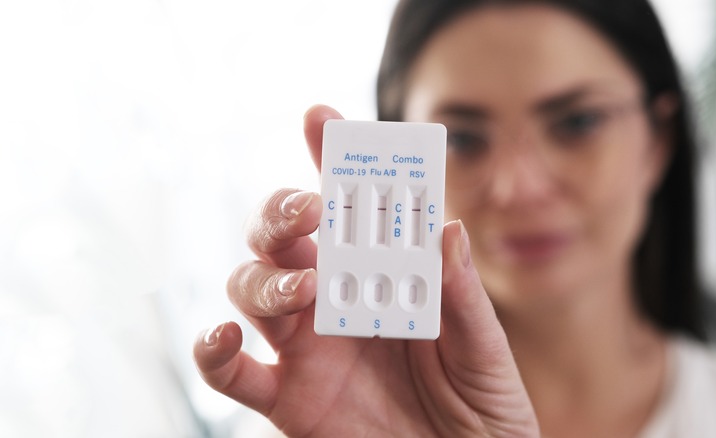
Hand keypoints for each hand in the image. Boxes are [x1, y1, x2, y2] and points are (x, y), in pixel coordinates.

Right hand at [193, 105, 539, 436]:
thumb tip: (445, 228)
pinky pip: (230, 372)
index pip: (350, 208)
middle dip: (282, 210)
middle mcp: (336, 300)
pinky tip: (226, 337)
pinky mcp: (286, 398)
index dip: (329, 160)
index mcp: (383, 275)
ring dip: (265, 276)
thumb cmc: (482, 405)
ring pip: (251, 286)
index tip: (320, 118)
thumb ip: (461, 294)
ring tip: (306, 289)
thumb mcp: (483, 346)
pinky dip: (212, 350)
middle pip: (283, 235)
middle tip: (309, 210)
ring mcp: (306, 346)